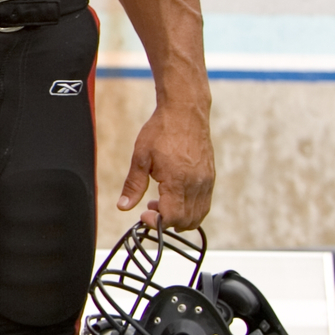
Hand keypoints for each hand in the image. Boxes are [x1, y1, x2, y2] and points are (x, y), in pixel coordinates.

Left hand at [119, 102, 212, 229]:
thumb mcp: (140, 158)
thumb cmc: (162, 131)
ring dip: (179, 217)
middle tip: (150, 207)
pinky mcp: (210, 178)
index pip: (172, 217)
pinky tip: (173, 196)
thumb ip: (133, 185)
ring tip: (160, 201)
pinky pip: (204, 204)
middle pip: (186, 221)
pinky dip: (190, 208)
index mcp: (178, 181)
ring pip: (198, 215)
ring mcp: (207, 182)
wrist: (185, 113)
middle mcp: (197, 185)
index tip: (143, 214)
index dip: (156, 222)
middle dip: (167, 221)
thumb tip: (123, 206)